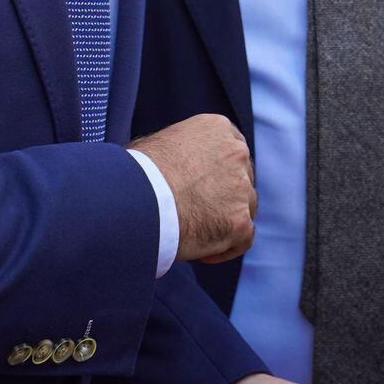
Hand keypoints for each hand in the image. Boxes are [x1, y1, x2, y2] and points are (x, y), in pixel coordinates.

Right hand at [129, 114, 256, 263]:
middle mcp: (236, 154)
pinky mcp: (239, 222)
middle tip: (201, 211)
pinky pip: (244, 238)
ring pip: (247, 206)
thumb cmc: (137, 172)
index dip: (221, 171)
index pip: (232, 150)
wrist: (138, 199)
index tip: (206, 186)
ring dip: (228, 219)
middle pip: (243, 177)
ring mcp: (241, 189)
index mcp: (218, 129)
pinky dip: (227, 247)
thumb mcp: (161, 142)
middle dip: (228, 194)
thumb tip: (175, 161)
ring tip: (198, 233)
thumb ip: (183, 149)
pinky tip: (204, 254)